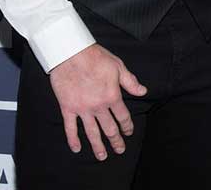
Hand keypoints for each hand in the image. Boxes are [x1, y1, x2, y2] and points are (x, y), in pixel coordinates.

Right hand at [50, 43, 146, 160]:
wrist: (71, 53)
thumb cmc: (95, 57)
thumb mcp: (118, 66)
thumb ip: (130, 81)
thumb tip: (143, 91)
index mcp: (112, 96)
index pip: (122, 116)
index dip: (127, 126)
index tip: (129, 132)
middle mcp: (98, 106)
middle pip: (109, 128)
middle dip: (115, 140)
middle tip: (119, 150)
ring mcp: (82, 109)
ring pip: (91, 132)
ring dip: (98, 146)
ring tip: (102, 156)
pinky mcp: (68, 108)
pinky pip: (70, 128)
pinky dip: (73, 140)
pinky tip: (77, 149)